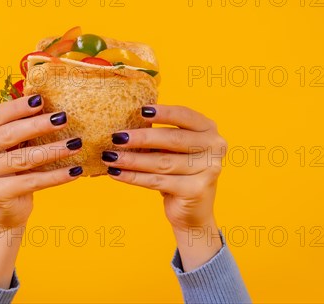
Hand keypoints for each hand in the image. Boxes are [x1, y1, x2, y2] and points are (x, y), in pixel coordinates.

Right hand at [0, 94, 82, 286]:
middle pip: (9, 135)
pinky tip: (74, 171)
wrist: (3, 208)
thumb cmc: (10, 168)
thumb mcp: (10, 144)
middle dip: (39, 125)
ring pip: (23, 158)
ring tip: (75, 144)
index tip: (42, 99)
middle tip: (63, 118)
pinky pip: (32, 182)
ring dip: (53, 150)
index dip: (19, 107)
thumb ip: (20, 124)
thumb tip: (48, 102)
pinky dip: (56, 176)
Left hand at [102, 104, 227, 269]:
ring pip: (161, 162)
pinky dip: (133, 177)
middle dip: (140, 138)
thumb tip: (126, 123)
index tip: (140, 110)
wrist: (193, 212)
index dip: (163, 112)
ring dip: (131, 160)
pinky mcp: (196, 190)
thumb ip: (161, 135)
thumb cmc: (179, 173)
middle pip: (172, 139)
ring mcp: (208, 169)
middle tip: (116, 137)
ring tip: (109, 157)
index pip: (185, 116)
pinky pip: (157, 181)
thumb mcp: (174, 150)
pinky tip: (116, 173)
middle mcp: (214, 147)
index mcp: (209, 130)